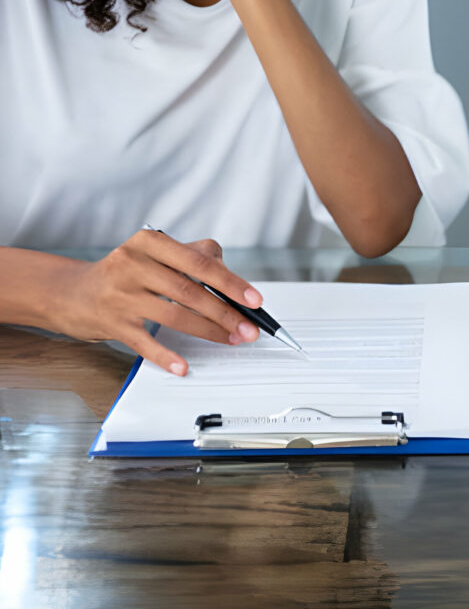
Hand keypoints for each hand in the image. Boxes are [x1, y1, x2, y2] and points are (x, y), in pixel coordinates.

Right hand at [47, 231, 263, 375]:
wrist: (74, 293)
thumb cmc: (128, 273)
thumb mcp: (156, 254)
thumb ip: (196, 258)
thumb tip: (235, 282)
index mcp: (150, 242)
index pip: (199, 262)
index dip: (230, 282)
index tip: (254, 300)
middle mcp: (132, 264)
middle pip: (190, 291)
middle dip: (226, 313)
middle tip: (249, 328)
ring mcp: (121, 295)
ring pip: (175, 316)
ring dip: (209, 331)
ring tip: (232, 340)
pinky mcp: (113, 323)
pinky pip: (146, 343)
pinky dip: (166, 356)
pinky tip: (184, 366)